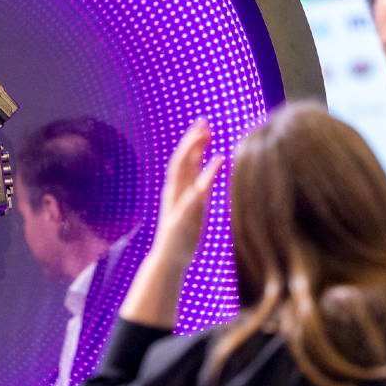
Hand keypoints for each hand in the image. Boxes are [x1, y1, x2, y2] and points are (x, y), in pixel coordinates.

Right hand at [119, 119, 222, 328]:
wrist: (168, 264)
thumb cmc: (183, 237)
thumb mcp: (193, 211)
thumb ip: (198, 193)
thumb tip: (208, 180)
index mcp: (176, 192)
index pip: (182, 162)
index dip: (191, 143)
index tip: (203, 125)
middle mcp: (174, 194)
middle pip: (180, 161)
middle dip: (191, 140)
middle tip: (204, 121)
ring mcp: (177, 205)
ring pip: (183, 173)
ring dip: (194, 152)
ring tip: (206, 136)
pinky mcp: (182, 219)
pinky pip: (194, 194)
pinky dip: (205, 177)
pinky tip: (217, 164)